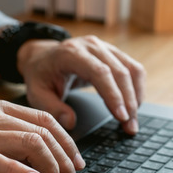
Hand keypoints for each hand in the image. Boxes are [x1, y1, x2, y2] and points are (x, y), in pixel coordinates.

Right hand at [0, 98, 84, 172]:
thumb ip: (3, 136)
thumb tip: (37, 155)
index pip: (44, 120)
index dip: (67, 143)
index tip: (76, 163)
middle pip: (44, 133)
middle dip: (66, 160)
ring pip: (30, 144)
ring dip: (52, 169)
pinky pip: (1, 162)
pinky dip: (23, 172)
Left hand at [17, 35, 145, 133]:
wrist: (42, 56)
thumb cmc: (40, 75)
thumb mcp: (36, 93)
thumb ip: (51, 108)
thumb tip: (71, 122)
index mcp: (71, 53)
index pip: (100, 72)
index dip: (113, 94)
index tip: (120, 116)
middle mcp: (91, 46)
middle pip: (120, 72)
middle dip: (128, 101)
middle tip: (130, 126)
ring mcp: (104, 47)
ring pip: (131, 69)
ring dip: (136, 96)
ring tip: (133, 121)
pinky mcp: (113, 53)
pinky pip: (133, 69)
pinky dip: (137, 88)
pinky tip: (133, 106)